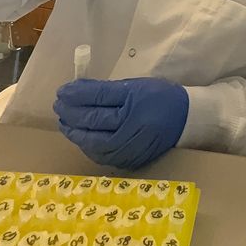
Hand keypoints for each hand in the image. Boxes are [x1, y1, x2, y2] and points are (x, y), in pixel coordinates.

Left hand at [54, 78, 188, 169]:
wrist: (186, 119)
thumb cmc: (159, 97)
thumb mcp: (135, 86)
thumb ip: (107, 89)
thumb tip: (77, 90)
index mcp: (135, 100)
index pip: (99, 96)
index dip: (77, 93)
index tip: (62, 91)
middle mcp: (133, 124)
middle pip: (94, 119)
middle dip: (72, 112)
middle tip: (59, 105)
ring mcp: (132, 145)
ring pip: (94, 142)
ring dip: (76, 132)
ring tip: (65, 123)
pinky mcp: (131, 159)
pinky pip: (103, 155)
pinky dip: (88, 147)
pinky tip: (81, 138)